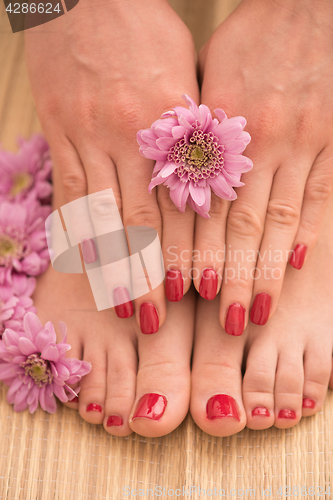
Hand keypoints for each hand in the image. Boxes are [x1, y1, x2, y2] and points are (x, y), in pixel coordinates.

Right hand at [25, 0, 198, 332]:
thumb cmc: (148, 30)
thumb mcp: (186, 75)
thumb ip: (196, 134)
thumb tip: (206, 188)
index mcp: (173, 118)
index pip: (184, 202)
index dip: (188, 252)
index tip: (193, 293)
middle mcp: (131, 132)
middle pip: (144, 219)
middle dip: (151, 274)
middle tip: (156, 319)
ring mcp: (90, 133)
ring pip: (103, 214)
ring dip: (112, 265)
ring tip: (119, 305)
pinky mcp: (60, 130)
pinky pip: (68, 190)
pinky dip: (77, 231)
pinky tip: (85, 264)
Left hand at [196, 0, 332, 332]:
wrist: (308, 1)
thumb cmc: (249, 37)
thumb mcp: (208, 75)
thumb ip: (192, 130)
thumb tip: (172, 180)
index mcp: (219, 124)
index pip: (201, 204)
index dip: (192, 252)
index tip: (184, 292)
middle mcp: (259, 139)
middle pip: (239, 222)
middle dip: (229, 275)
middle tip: (222, 320)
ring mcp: (303, 139)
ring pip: (280, 218)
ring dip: (266, 269)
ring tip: (254, 309)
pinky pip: (322, 192)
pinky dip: (309, 230)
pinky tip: (296, 264)